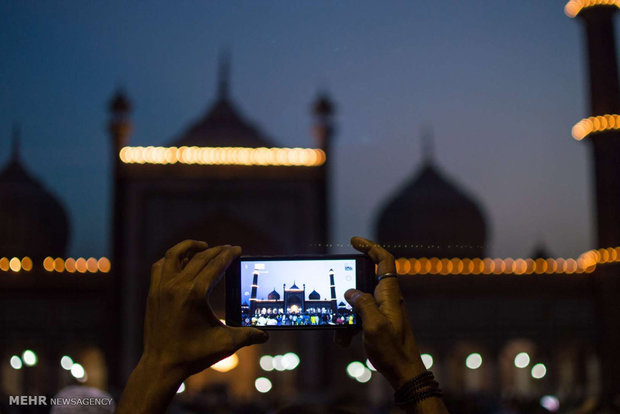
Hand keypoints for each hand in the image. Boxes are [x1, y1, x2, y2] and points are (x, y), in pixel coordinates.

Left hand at [143, 240, 267, 377]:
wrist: (161, 366)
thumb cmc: (193, 355)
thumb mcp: (224, 344)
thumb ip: (247, 336)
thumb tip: (265, 335)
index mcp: (195, 294)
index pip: (215, 265)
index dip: (228, 255)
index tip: (237, 249)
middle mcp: (176, 286)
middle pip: (199, 257)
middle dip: (216, 251)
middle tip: (228, 249)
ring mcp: (161, 288)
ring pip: (174, 255)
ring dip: (190, 247)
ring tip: (203, 246)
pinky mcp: (153, 293)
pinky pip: (160, 267)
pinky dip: (171, 259)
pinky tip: (181, 262)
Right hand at [342, 237, 426, 389]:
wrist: (404, 373)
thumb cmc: (393, 351)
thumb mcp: (373, 326)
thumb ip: (362, 304)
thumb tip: (351, 292)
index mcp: (390, 294)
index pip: (384, 260)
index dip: (370, 247)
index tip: (354, 241)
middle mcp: (387, 298)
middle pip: (367, 279)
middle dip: (348, 285)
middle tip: (334, 286)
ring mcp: (383, 310)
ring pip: (359, 302)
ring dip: (346, 314)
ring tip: (338, 333)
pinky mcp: (379, 322)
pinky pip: (359, 317)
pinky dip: (349, 326)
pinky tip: (342, 340)